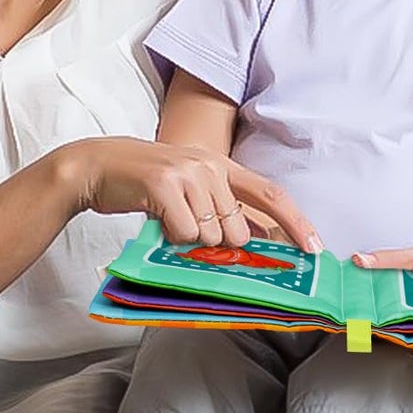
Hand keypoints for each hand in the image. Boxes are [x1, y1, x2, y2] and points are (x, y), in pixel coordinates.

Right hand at [56, 137, 321, 252]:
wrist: (97, 165)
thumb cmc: (144, 184)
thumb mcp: (188, 188)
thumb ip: (220, 208)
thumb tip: (251, 242)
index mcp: (221, 165)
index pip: (270, 193)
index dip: (296, 222)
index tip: (315, 248)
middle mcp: (210, 165)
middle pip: (237, 231)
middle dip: (216, 244)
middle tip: (187, 229)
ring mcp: (188, 173)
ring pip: (210, 236)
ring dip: (188, 240)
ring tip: (167, 219)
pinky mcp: (164, 185)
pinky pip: (185, 233)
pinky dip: (170, 237)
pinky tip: (156, 219)